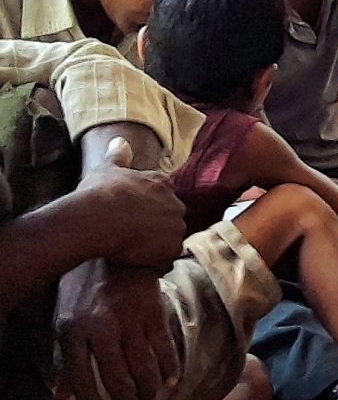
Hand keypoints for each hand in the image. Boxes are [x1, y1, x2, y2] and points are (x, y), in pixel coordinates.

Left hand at [55, 263, 179, 399]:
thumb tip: (61, 398)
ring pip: (142, 366)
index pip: (81, 377)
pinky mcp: (154, 313)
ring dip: (148, 390)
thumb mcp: (67, 323)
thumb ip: (65, 361)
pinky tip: (171, 383)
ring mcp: (131, 321)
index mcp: (75, 332)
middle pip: (115, 376)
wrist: (117, 255)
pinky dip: (169, 368)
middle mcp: (102, 328)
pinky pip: (164, 348)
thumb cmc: (87, 293)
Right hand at [71, 136, 186, 269]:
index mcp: (162, 183)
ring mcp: (177, 225)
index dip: (147, 206)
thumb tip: (120, 140)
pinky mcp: (173, 247)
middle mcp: (176, 203)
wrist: (98, 218)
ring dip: (156, 243)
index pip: (163, 195)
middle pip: (169, 216)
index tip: (132, 213)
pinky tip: (138, 259)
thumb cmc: (99, 193)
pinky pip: (167, 257)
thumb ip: (118, 156)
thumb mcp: (106, 170)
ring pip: (170, 237)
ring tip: (132, 247)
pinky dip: (156, 259)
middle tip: (130, 232)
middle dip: (154, 224)